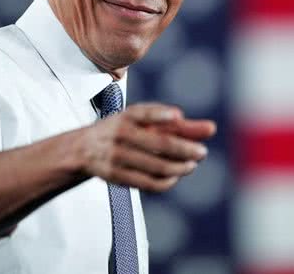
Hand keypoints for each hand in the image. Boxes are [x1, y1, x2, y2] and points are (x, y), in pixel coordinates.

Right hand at [77, 103, 215, 191]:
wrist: (83, 148)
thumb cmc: (122, 130)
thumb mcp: (145, 122)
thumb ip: (178, 126)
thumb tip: (210, 129)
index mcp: (127, 116)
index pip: (144, 112)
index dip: (160, 114)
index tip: (177, 116)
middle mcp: (120, 133)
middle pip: (158, 143)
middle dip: (184, 148)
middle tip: (202, 152)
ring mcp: (117, 156)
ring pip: (155, 165)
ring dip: (179, 167)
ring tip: (192, 165)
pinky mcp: (116, 175)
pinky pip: (146, 182)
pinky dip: (165, 181)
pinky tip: (175, 176)